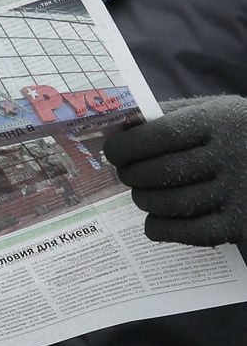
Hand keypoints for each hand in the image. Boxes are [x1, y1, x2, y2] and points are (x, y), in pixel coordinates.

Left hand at [104, 95, 246, 245]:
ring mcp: (238, 192)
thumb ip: (168, 115)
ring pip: (170, 203)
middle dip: (131, 175)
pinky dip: (163, 228)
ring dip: (144, 200)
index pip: (157, 135)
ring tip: (142, 194)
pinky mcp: (241, 223)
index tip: (112, 152)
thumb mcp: (213, 112)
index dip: (125, 147)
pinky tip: (155, 221)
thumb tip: (119, 128)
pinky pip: (191, 233)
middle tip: (127, 175)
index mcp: (218, 122)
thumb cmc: (237, 133)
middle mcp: (230, 156)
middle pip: (159, 172)